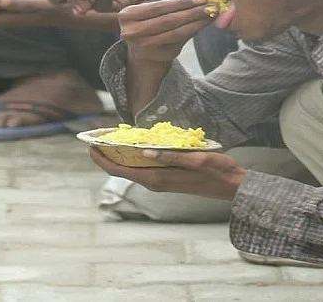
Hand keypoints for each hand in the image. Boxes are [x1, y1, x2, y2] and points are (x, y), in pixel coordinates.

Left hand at [88, 146, 246, 200]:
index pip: (120, 171)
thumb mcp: (198, 159)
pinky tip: (134, 145)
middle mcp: (156, 182)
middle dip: (106, 155)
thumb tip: (145, 152)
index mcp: (158, 178)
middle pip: (122, 170)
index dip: (102, 159)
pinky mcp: (167, 178)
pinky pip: (142, 168)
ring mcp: (161, 181)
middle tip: (96, 137)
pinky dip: (133, 157)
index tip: (90, 145)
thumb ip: (172, 156)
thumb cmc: (218, 171)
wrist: (233, 186)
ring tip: (110, 137)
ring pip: (131, 169)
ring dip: (119, 155)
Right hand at [119, 0, 214, 64]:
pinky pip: (180, 42)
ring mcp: (145, 47)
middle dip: (193, 12)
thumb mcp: (147, 9)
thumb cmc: (148, 20)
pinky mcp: (158, 56)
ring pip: (176, 33)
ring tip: (211, 14)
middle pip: (169, 20)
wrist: (141, 48)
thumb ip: (166, 4)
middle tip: (212, 5)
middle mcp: (132, 33)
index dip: (182, 2)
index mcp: (128, 16)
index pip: (160, 7)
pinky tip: (204, 24)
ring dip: (197, 23)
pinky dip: (193, 32)